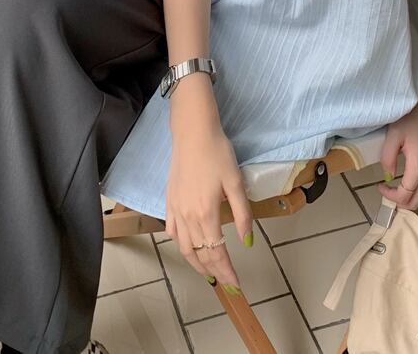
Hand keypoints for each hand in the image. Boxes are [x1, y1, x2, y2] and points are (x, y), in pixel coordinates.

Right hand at [165, 99, 253, 294]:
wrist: (193, 134)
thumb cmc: (218, 154)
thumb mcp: (236, 182)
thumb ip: (242, 214)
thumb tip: (248, 241)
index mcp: (206, 213)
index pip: (217, 252)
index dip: (227, 271)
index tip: (236, 284)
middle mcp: (188, 216)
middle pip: (200, 254)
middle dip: (214, 271)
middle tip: (225, 283)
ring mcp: (175, 210)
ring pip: (184, 247)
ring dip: (196, 262)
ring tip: (208, 271)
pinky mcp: (169, 201)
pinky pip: (173, 231)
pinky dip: (181, 245)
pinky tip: (189, 246)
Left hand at [377, 94, 417, 209]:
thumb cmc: (412, 118)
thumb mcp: (393, 135)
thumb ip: (387, 159)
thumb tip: (388, 176)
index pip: (405, 195)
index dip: (390, 196)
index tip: (380, 186)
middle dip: (401, 201)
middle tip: (389, 190)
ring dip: (413, 199)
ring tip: (400, 188)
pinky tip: (413, 182)